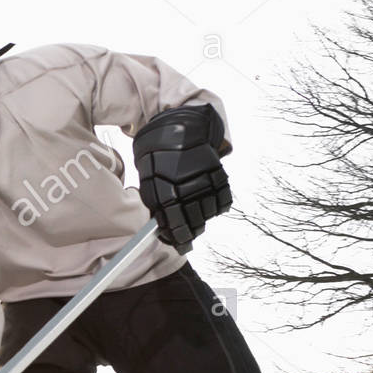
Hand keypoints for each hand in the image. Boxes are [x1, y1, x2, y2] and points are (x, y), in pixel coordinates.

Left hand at [133, 104, 231, 254]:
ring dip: (204, 218)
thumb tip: (165, 228)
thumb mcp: (149, 181)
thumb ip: (157, 204)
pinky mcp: (219, 174)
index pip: (175, 223)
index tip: (180, 243)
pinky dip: (217, 206)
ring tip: (197, 212)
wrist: (179, 130)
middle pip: (195, 221)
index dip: (178, 236)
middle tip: (190, 232)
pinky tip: (209, 201)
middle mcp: (187, 187)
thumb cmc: (158, 159)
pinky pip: (223, 202)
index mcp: (165, 190)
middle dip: (192, 230)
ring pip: (209, 214)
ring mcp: (205, 181)